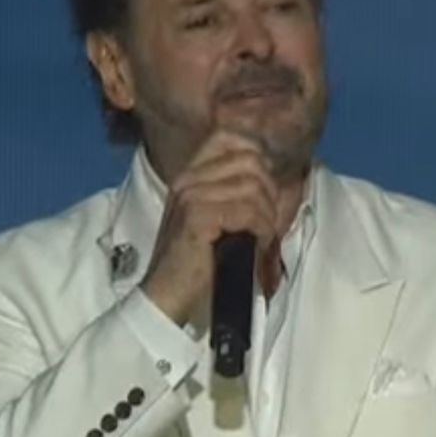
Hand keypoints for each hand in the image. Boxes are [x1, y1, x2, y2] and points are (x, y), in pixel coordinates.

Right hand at [140, 132, 279, 324]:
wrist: (166, 297)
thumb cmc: (195, 264)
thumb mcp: (213, 220)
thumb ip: (233, 195)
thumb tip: (269, 177)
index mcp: (190, 175)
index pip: (231, 138)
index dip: (258, 160)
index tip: (264, 194)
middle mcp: (188, 179)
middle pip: (251, 161)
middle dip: (268, 194)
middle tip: (265, 225)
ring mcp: (191, 195)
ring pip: (254, 187)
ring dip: (267, 217)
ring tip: (261, 240)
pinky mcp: (198, 217)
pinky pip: (249, 212)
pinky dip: (262, 232)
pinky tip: (256, 248)